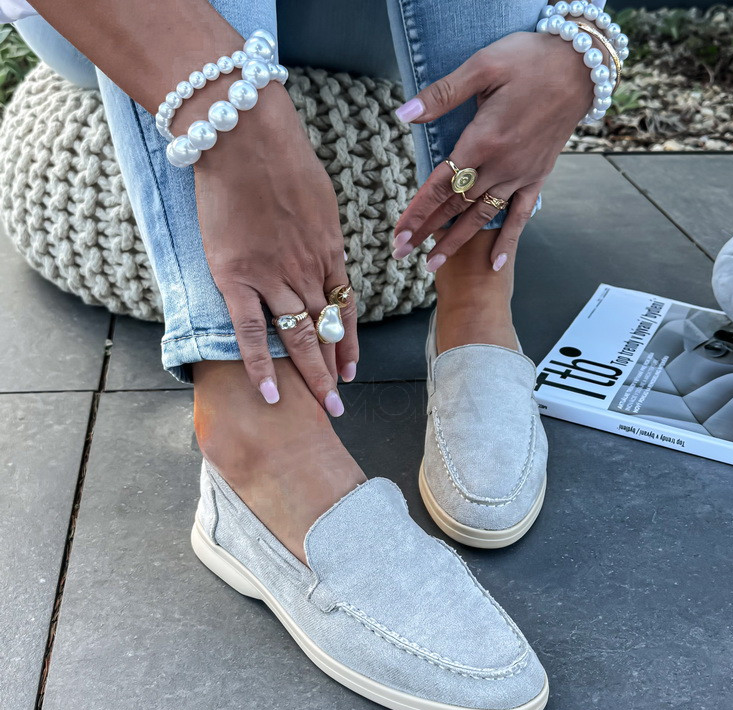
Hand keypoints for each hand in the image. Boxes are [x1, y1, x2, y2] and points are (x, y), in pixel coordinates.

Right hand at [191, 81, 357, 413]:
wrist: (245, 137)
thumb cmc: (282, 158)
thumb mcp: (319, 196)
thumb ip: (322, 230)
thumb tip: (323, 245)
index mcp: (329, 251)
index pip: (344, 308)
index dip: (348, 342)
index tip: (353, 368)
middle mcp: (307, 271)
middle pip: (325, 329)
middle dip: (335, 369)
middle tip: (339, 404)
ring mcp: (273, 277)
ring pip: (299, 337)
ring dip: (312, 375)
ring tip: (322, 406)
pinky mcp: (237, 278)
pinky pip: (251, 332)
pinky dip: (261, 366)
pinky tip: (272, 394)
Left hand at [392, 31, 595, 271]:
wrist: (583, 66)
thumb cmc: (530, 59)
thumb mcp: (483, 66)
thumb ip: (442, 94)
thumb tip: (404, 114)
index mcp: (483, 140)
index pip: (440, 184)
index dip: (417, 211)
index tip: (398, 234)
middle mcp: (501, 165)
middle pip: (455, 206)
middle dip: (426, 231)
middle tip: (401, 254)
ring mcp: (520, 174)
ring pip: (481, 216)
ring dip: (455, 242)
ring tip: (432, 265)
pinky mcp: (538, 176)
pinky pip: (521, 214)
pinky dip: (508, 240)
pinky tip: (495, 264)